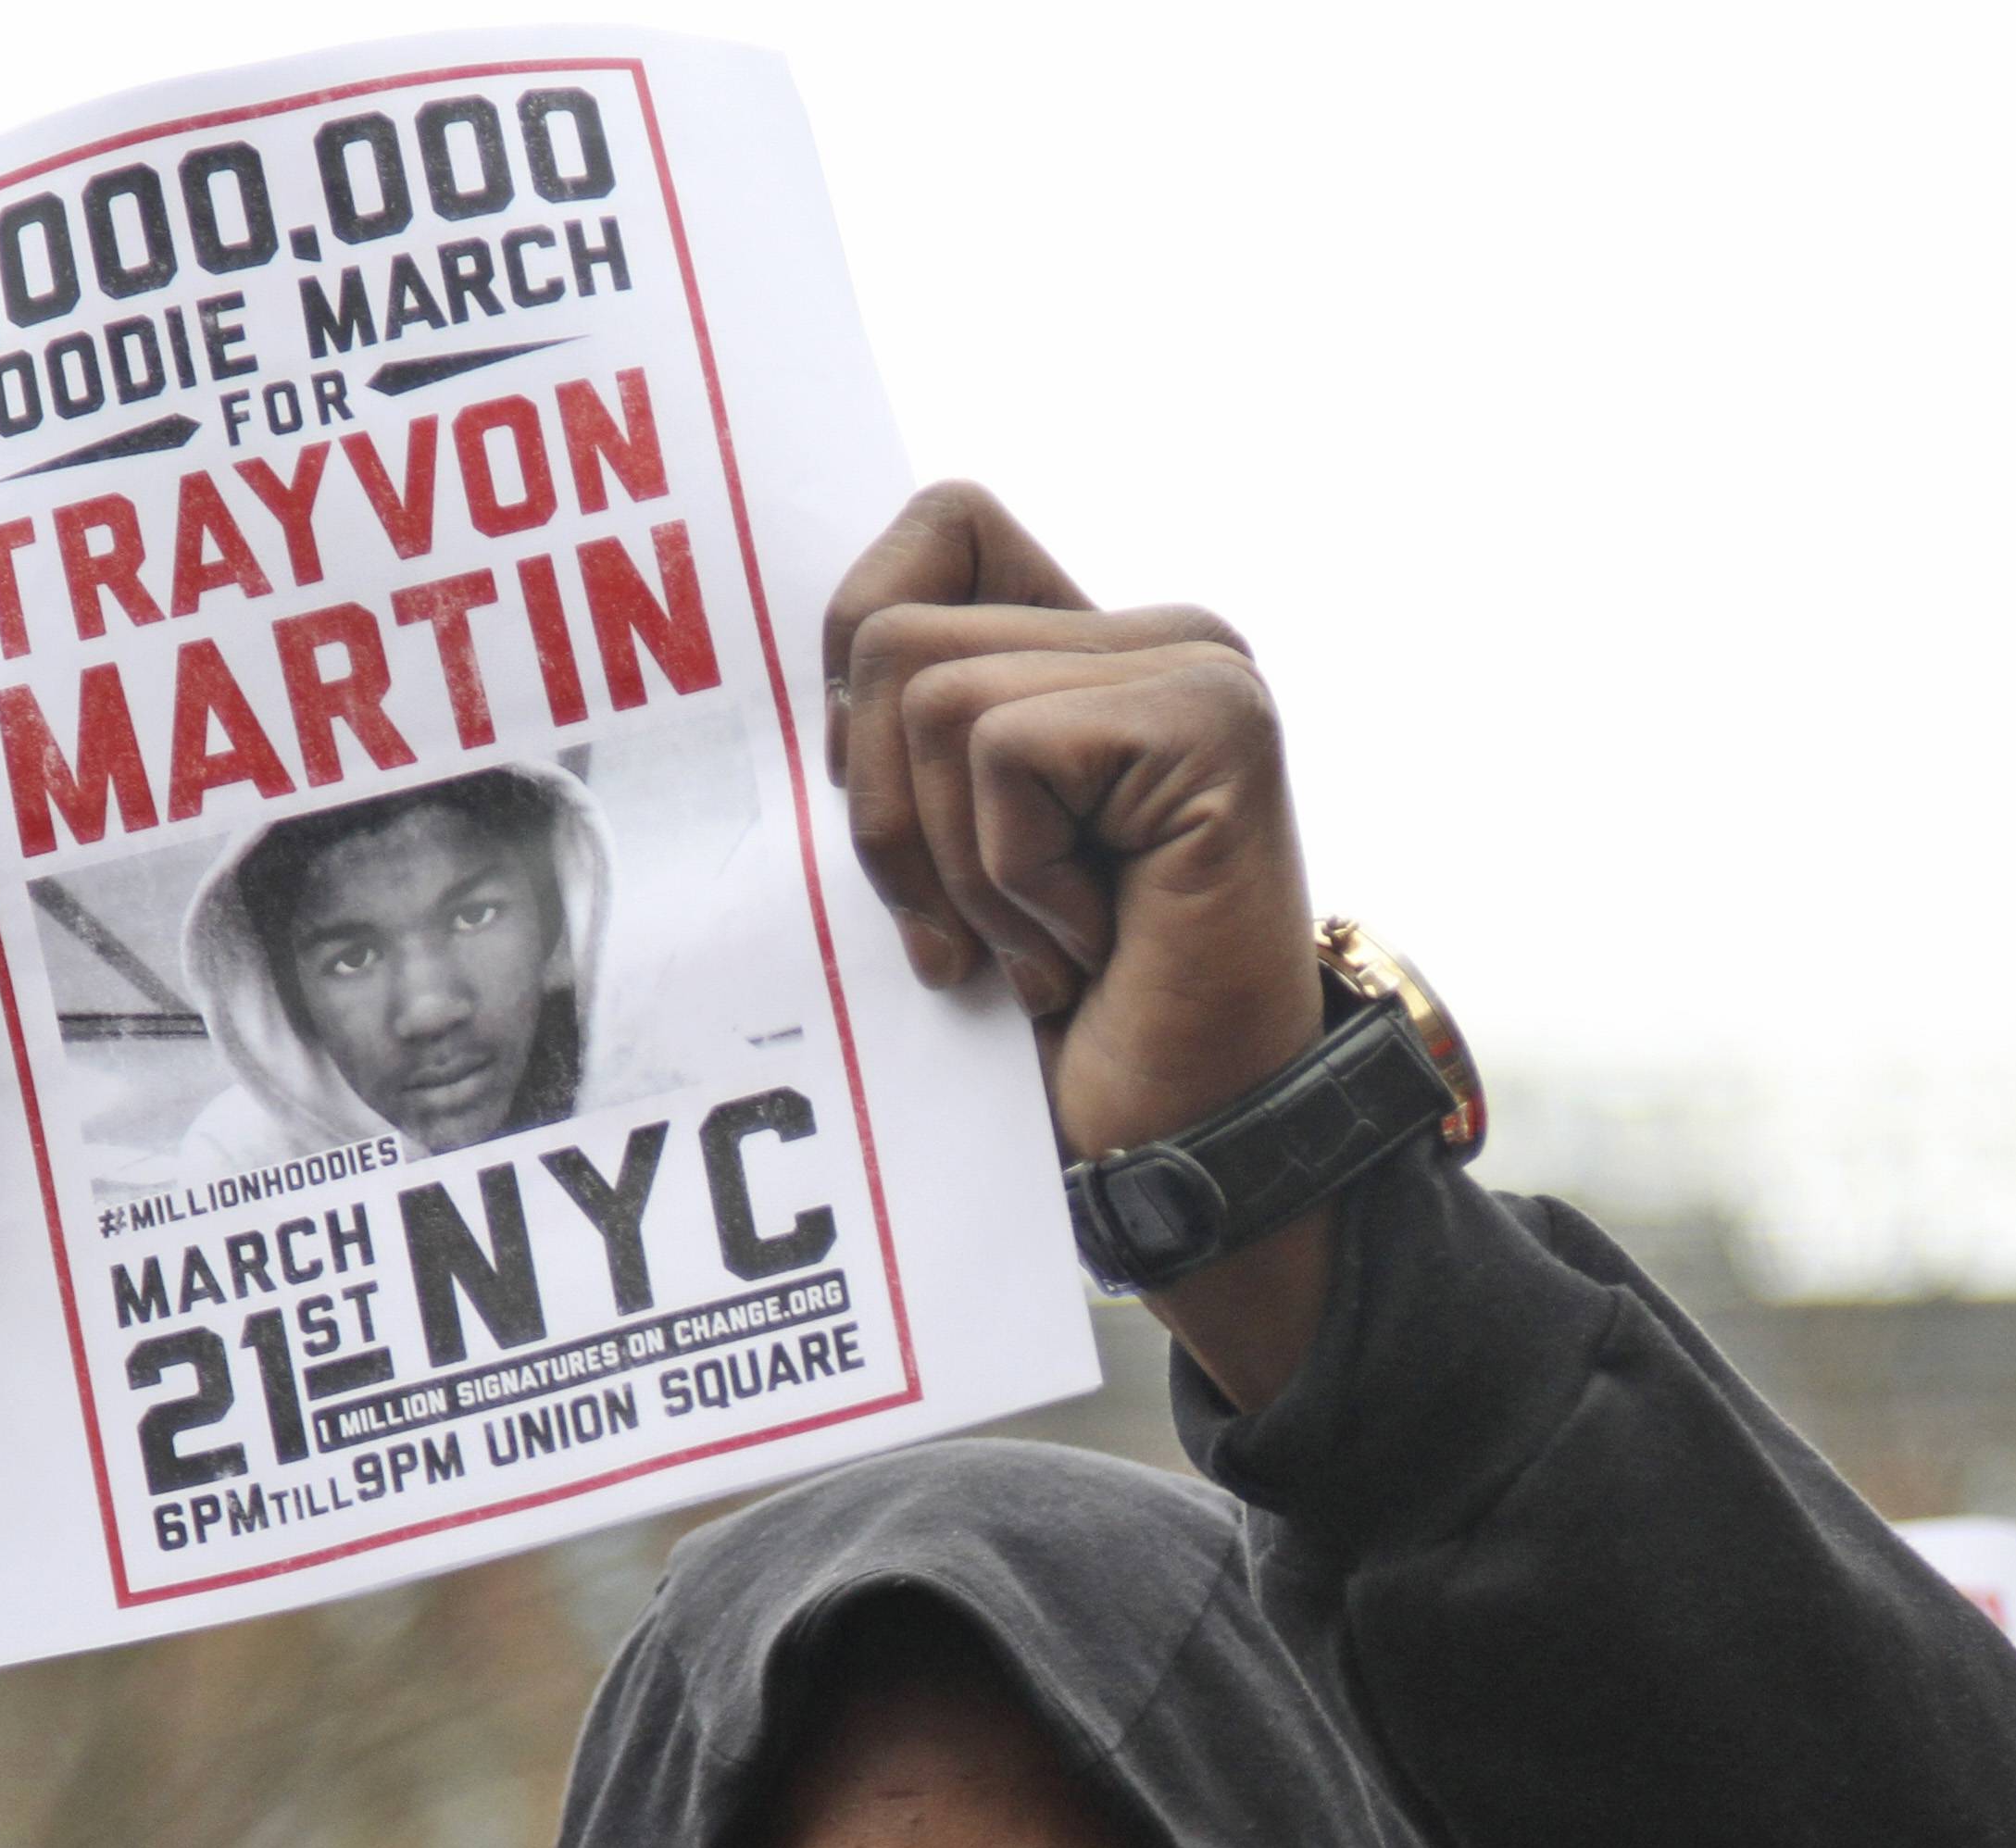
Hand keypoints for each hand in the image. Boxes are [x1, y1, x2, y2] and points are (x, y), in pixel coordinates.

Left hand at [819, 483, 1329, 1407]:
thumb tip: (802, 667)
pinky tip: (1094, 947)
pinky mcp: (1213, 723)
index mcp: (1096, 650)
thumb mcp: (935, 855)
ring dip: (959, 867)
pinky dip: (1016, 879)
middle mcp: (1162, 637)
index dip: (864, 654)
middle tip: (978, 932)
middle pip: (893, 634)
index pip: (938, 527)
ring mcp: (1198, 671)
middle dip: (889, 817)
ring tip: (1047, 949)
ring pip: (932, 696)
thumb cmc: (1059, 1027)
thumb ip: (898, 733)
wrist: (1173, 1151)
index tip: (895, 809)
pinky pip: (1006, 751)